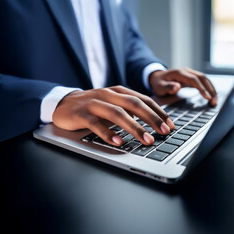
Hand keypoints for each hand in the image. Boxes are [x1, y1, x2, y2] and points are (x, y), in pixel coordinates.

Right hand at [52, 86, 174, 145]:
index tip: (170, 124)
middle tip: (164, 131)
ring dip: (135, 127)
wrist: (64, 102)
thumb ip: (130, 108)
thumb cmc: (93, 105)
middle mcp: (109, 95)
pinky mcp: (82, 114)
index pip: (144, 100)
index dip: (159, 112)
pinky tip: (119, 142)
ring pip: (118, 114)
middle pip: (134, 104)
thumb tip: (154, 121)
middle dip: (152, 118)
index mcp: (119, 91)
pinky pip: (97, 124)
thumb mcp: (114, 103)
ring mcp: (95, 104)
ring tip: (147, 140)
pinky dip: (109, 134)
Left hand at [149, 67, 217, 105]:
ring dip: (211, 89)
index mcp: (180, 73)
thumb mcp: (159, 87)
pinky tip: (211, 97)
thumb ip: (168, 87)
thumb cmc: (158, 83)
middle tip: (214, 102)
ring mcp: (190, 74)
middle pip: (203, 78)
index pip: (194, 80)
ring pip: (205, 79)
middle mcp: (187, 71)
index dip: (202, 88)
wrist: (157, 78)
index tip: (207, 98)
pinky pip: (203, 82)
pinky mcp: (192, 78)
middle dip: (210, 90)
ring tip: (215, 102)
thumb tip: (178, 86)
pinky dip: (208, 89)